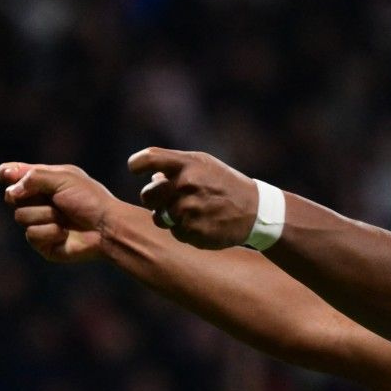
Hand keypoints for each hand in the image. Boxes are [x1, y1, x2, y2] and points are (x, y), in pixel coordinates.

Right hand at [0, 162, 119, 261]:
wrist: (107, 228)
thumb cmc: (90, 200)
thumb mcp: (63, 178)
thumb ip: (33, 177)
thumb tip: (11, 192)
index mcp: (44, 182)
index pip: (13, 174)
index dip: (6, 174)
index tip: (6, 176)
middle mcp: (39, 201)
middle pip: (10, 196)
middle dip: (30, 196)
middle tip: (52, 198)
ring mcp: (39, 222)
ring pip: (20, 216)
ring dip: (45, 215)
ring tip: (65, 217)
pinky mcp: (42, 242)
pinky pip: (31, 235)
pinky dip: (50, 232)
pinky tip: (65, 233)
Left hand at [128, 147, 260, 249]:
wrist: (255, 211)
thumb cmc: (225, 184)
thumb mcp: (205, 164)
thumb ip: (176, 166)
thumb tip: (153, 178)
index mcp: (188, 164)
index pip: (149, 158)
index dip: (137, 164)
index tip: (135, 168)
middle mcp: (186, 185)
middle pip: (147, 195)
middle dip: (154, 198)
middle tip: (170, 199)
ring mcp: (189, 210)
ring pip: (160, 217)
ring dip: (170, 216)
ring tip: (193, 211)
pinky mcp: (194, 232)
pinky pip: (175, 233)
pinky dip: (184, 229)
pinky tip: (202, 222)